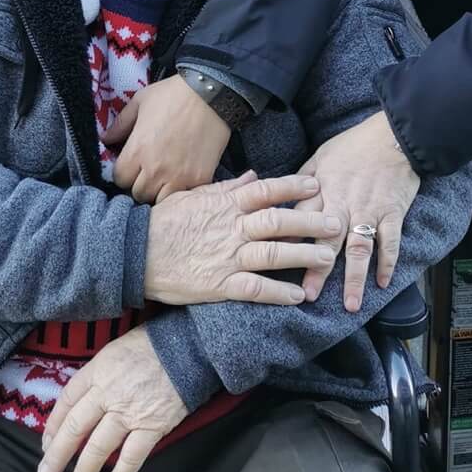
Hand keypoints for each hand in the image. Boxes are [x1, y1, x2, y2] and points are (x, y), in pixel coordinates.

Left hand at [37, 327, 186, 471]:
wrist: (188, 347)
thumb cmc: (151, 345)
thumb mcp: (115, 350)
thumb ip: (98, 375)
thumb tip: (83, 401)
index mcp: (97, 370)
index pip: (67, 401)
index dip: (53, 425)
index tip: (46, 443)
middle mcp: (108, 393)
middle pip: (75, 428)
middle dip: (57, 455)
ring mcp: (130, 412)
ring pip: (99, 448)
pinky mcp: (152, 426)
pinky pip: (132, 457)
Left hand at [105, 75, 230, 202]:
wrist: (212, 95)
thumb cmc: (173, 94)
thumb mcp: (140, 101)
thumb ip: (121, 124)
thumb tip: (106, 140)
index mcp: (137, 150)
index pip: (119, 179)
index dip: (124, 172)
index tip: (132, 165)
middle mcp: (155, 169)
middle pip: (138, 194)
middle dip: (140, 183)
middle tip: (149, 171)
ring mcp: (179, 177)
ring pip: (160, 200)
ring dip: (160, 191)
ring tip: (165, 178)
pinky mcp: (200, 179)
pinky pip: (184, 197)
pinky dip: (181, 191)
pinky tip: (182, 178)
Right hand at [144, 170, 339, 305]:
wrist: (135, 253)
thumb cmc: (164, 222)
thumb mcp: (193, 195)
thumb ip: (227, 187)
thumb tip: (253, 175)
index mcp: (225, 205)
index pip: (265, 191)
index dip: (292, 187)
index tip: (316, 185)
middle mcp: (231, 229)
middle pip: (277, 222)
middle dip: (309, 222)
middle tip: (336, 223)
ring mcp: (226, 258)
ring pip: (272, 254)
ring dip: (302, 256)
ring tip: (328, 257)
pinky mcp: (219, 285)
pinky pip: (254, 289)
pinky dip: (276, 293)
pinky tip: (297, 296)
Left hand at [298, 111, 419, 310]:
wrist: (392, 135)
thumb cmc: (354, 144)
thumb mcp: (320, 155)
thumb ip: (303, 181)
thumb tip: (284, 201)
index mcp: (321, 188)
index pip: (300, 220)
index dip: (288, 242)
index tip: (276, 265)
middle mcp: (343, 202)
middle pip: (326, 240)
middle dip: (317, 269)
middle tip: (309, 295)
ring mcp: (369, 209)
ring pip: (359, 247)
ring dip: (354, 277)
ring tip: (350, 304)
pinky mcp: (392, 211)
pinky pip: (390, 241)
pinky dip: (387, 262)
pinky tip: (382, 282)